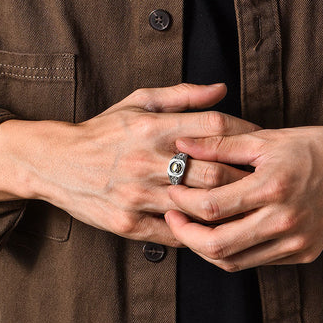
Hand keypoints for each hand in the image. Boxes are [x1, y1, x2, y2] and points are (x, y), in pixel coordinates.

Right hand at [0, 83, 257, 245]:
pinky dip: (200, 230)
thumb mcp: (138, 102)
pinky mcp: (129, 224)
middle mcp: (147, 162)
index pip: (215, 128)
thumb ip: (182, 95)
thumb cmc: (102, 130)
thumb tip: (222, 89)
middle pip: (215, 172)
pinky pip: (176, 233)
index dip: (245, 135)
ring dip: (229, 207)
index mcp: (152, 128)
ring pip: (200, 206)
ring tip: (248, 203)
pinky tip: (214, 225)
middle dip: (246, 176)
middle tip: (265, 178)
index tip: (261, 144)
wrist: (56, 162)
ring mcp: (138, 197)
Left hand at [165, 122, 322, 268]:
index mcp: (273, 188)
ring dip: (204, 248)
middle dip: (184, 234)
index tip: (171, 192)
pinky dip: (232, 251)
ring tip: (191, 228)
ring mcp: (295, 243)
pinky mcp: (302, 254)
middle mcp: (284, 222)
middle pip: (217, 245)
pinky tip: (222, 233)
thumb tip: (183, 145)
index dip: (182, 202)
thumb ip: (221, 143)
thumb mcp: (268, 139)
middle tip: (172, 217)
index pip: (211, 207)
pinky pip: (255, 262)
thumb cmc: (317, 147)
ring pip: (233, 261)